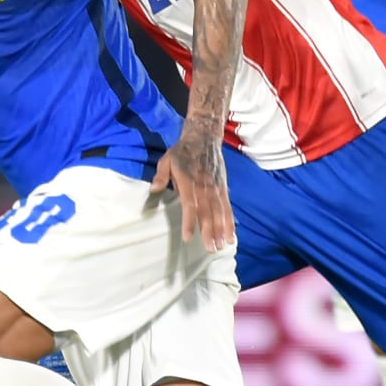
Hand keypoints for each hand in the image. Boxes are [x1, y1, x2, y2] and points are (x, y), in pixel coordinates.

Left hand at [151, 132, 235, 251]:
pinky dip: (230, 222)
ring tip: (221, 246)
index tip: (188, 237)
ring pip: (220, 211)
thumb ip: (161, 175)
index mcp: (189, 180)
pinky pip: (227, 207)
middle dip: (209, 231)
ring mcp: (216, 187)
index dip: (189, 221)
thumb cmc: (182, 151)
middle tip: (210, 248)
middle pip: (208, 211)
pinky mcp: (223, 187)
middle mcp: (204, 185)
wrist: (204, 137)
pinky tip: (231, 235)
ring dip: (221, 230)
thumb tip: (154, 189)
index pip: (190, 204)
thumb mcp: (167, 159)